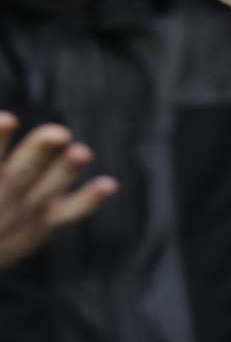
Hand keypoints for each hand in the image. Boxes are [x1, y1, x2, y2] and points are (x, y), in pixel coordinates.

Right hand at [0, 114, 117, 269]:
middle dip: (38, 152)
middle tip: (58, 133)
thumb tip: (2, 119)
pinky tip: (109, 184)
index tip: (7, 118)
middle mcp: (0, 197)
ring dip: (66, 171)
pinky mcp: (43, 223)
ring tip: (83, 151)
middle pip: (19, 173)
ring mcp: (23, 212)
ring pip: (47, 190)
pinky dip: (88, 200)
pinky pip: (69, 213)